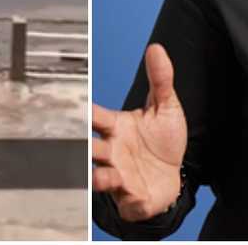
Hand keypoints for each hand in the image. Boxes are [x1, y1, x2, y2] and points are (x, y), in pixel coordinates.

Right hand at [92, 44, 187, 221]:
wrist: (176, 176)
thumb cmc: (163, 141)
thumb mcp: (166, 107)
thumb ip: (160, 79)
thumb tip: (156, 49)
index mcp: (115, 126)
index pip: (93, 116)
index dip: (82, 110)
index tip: (72, 105)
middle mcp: (111, 151)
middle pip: (89, 147)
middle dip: (84, 146)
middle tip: (84, 143)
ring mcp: (119, 174)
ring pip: (99, 176)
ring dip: (98, 176)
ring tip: (101, 175)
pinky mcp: (131, 196)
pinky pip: (125, 200)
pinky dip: (128, 199)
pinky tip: (135, 193)